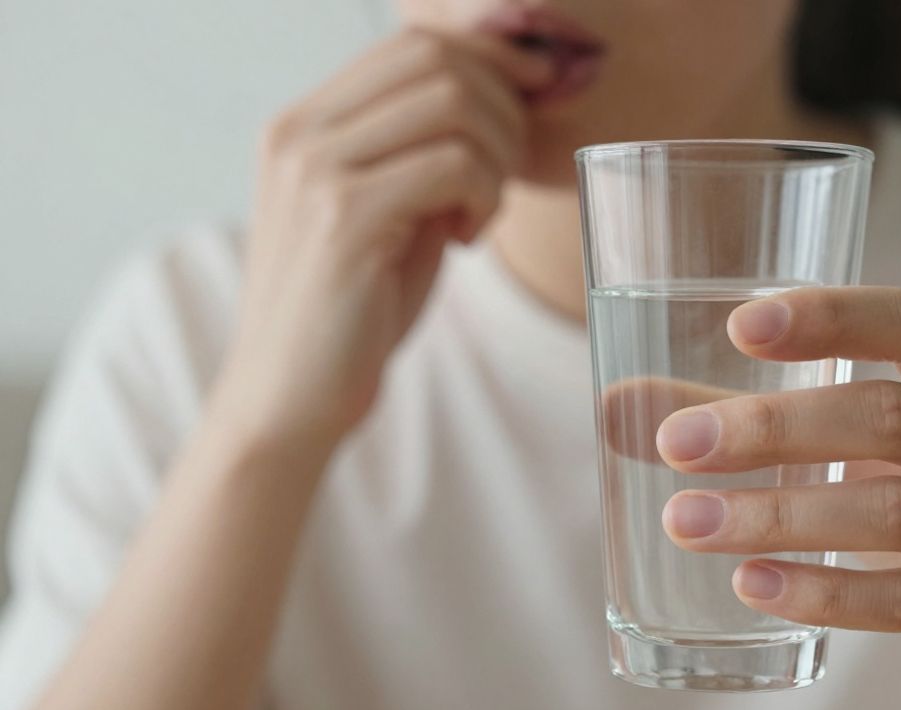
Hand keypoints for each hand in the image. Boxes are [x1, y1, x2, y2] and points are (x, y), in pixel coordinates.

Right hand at [216, 31, 551, 445]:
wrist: (289, 398)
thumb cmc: (351, 311)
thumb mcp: (388, 212)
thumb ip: (423, 156)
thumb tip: (505, 104)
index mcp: (304, 123)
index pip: (411, 43)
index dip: (487, 57)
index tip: (534, 95)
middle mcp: (300, 132)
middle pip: (436, 59)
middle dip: (502, 107)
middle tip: (508, 172)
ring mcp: (316, 171)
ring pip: (452, 102)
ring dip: (497, 153)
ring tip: (483, 210)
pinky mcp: (344, 218)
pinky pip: (454, 165)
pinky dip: (484, 196)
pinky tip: (467, 238)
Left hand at [656, 286, 900, 709]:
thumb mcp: (858, 454)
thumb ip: (750, 424)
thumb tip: (617, 408)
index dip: (832, 316)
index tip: (738, 327)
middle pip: (895, 416)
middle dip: (775, 428)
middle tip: (677, 447)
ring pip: (899, 513)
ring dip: (781, 516)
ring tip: (688, 524)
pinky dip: (826, 593)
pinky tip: (752, 585)